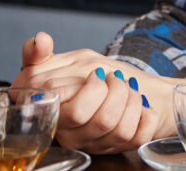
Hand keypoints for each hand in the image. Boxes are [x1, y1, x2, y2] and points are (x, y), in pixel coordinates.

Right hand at [12, 32, 181, 152]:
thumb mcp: (63, 62)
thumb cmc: (88, 76)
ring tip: (128, 86)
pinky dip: (146, 114)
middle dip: (117, 91)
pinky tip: (141, 104)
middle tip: (116, 78)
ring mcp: (99, 143)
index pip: (74, 112)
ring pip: (121, 128)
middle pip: (102, 121)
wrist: (120, 84)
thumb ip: (40, 55)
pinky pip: (139, 136)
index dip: (93, 88)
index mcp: (57, 117)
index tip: (97, 73)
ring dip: (132, 98)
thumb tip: (39, 40)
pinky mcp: (122, 146)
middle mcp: (75, 136)